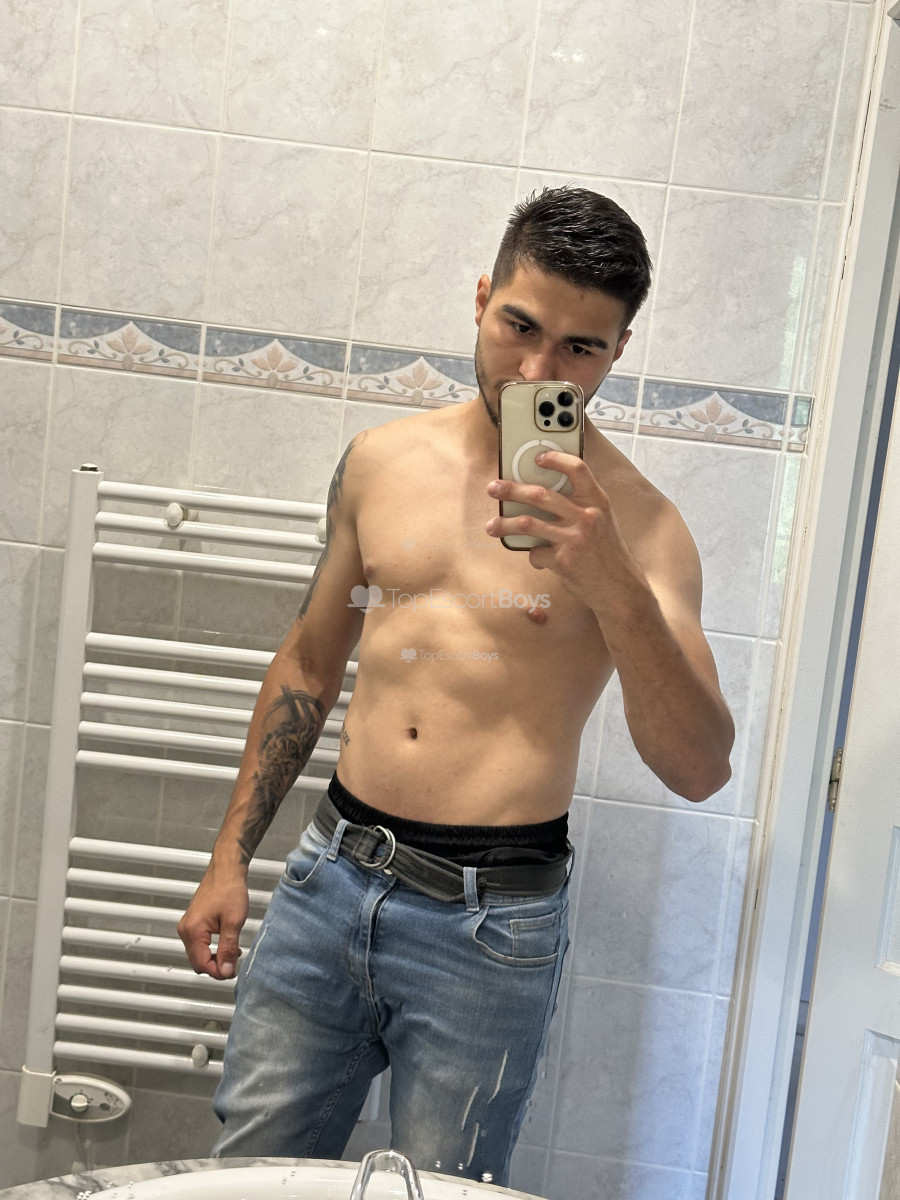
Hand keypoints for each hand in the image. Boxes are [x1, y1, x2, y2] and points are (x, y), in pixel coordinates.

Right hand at [177, 865, 248, 980]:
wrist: (226, 869)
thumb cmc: (229, 888)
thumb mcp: (234, 921)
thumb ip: (228, 948)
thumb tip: (225, 970)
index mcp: (193, 930)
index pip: (201, 964)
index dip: (218, 972)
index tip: (232, 972)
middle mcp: (186, 929)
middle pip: (197, 962)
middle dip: (216, 967)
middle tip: (233, 965)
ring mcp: (188, 926)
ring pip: (198, 954)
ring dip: (214, 958)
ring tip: (232, 953)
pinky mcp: (193, 923)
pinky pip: (199, 944)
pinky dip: (212, 949)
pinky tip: (226, 945)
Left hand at [485, 450, 645, 612]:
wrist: (618, 587)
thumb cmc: (605, 552)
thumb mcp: (602, 521)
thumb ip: (579, 505)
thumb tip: (540, 493)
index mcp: (597, 502)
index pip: (578, 469)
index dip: (556, 459)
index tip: (537, 457)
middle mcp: (586, 517)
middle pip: (540, 495)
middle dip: (511, 490)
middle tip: (493, 488)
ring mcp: (574, 539)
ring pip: (528, 524)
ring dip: (505, 524)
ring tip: (492, 526)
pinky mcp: (564, 561)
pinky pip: (535, 553)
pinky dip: (533, 556)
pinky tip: (538, 559)